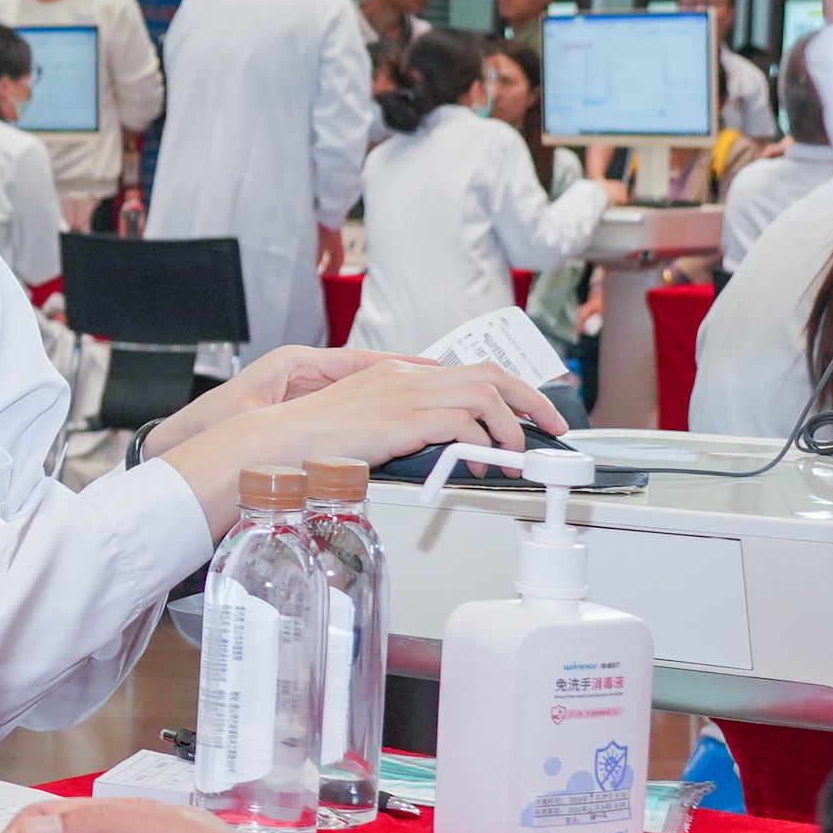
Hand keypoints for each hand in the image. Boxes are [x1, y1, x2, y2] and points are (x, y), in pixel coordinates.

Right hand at [155, 350, 551, 522]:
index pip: (469, 369)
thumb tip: (437, 441)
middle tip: (552, 426)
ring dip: (511, 427)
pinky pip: (464, 424)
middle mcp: (408, 376)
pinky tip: (483, 463)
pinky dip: (483, 444)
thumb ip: (401, 424)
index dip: (509, 388)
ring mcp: (407, 394)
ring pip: (486, 394)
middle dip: (532, 400)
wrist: (280, 441)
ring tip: (516, 454)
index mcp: (399, 372)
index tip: (530, 411)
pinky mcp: (404, 419)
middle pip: (490, 372)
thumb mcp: (366, 425)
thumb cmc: (313, 440)